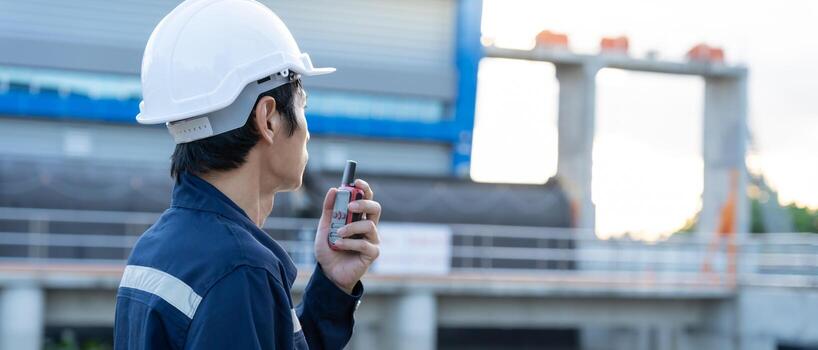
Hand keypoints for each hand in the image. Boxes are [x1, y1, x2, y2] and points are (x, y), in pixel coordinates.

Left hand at [314, 179, 380, 293]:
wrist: (328, 273)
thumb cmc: (329, 249)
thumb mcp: (324, 227)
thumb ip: (328, 209)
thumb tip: (333, 189)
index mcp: (358, 217)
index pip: (366, 198)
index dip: (364, 188)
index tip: (356, 182)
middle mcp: (368, 226)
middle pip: (375, 208)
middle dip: (364, 203)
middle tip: (349, 207)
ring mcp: (372, 240)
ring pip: (369, 225)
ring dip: (351, 227)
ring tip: (337, 233)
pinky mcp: (372, 253)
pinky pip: (364, 243)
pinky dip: (349, 243)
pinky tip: (339, 245)